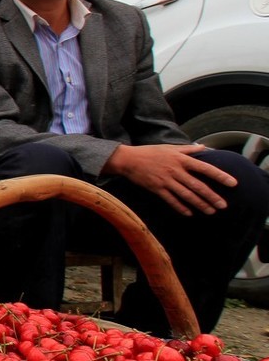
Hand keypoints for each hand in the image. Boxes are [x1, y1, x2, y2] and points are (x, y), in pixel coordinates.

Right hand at [104, 143, 236, 215]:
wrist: (128, 160)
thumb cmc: (150, 152)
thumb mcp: (170, 147)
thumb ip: (188, 149)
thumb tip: (204, 147)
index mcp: (181, 159)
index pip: (205, 168)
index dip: (219, 176)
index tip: (232, 183)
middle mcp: (175, 170)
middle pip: (197, 185)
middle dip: (211, 196)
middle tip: (223, 205)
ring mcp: (166, 180)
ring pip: (186, 195)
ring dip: (199, 204)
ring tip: (211, 211)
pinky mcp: (157, 188)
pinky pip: (171, 200)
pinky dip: (180, 207)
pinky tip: (189, 213)